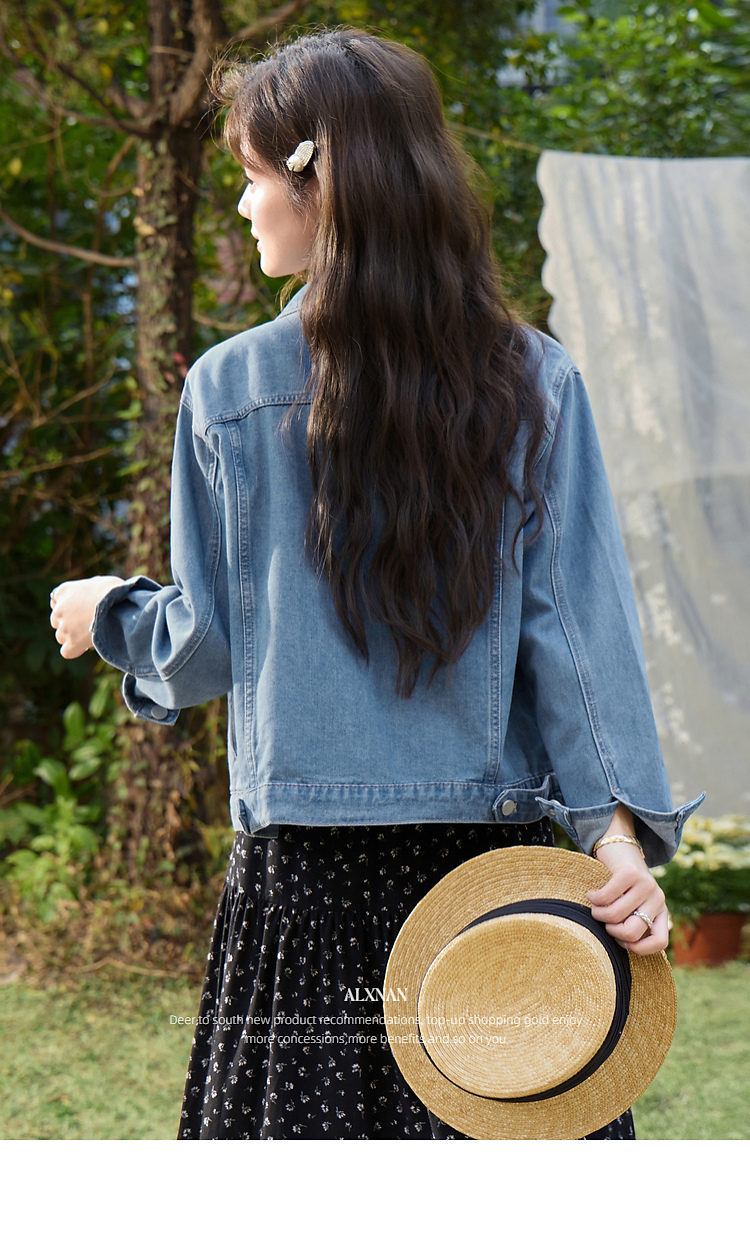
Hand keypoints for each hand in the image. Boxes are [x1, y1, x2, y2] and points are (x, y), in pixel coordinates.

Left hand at [49, 576, 123, 658]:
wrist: (117, 604)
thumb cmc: (113, 590)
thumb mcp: (96, 583)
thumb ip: (87, 590)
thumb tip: (92, 597)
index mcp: (63, 591)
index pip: (56, 602)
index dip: (69, 608)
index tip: (82, 611)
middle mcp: (59, 609)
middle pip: (57, 621)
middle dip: (70, 624)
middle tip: (88, 624)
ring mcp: (64, 627)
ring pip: (61, 637)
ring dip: (72, 637)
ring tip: (90, 634)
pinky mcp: (72, 642)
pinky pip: (67, 652)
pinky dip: (75, 650)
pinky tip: (85, 646)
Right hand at [585, 807, 668, 955]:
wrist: (620, 847)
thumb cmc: (621, 884)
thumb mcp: (632, 905)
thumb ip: (632, 922)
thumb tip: (622, 945)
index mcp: (661, 911)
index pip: (660, 942)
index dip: (638, 948)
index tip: (621, 942)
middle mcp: (658, 899)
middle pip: (632, 932)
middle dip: (611, 931)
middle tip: (604, 920)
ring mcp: (646, 885)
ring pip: (615, 915)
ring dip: (597, 913)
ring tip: (595, 906)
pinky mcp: (630, 873)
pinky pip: (606, 897)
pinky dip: (593, 899)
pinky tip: (591, 894)